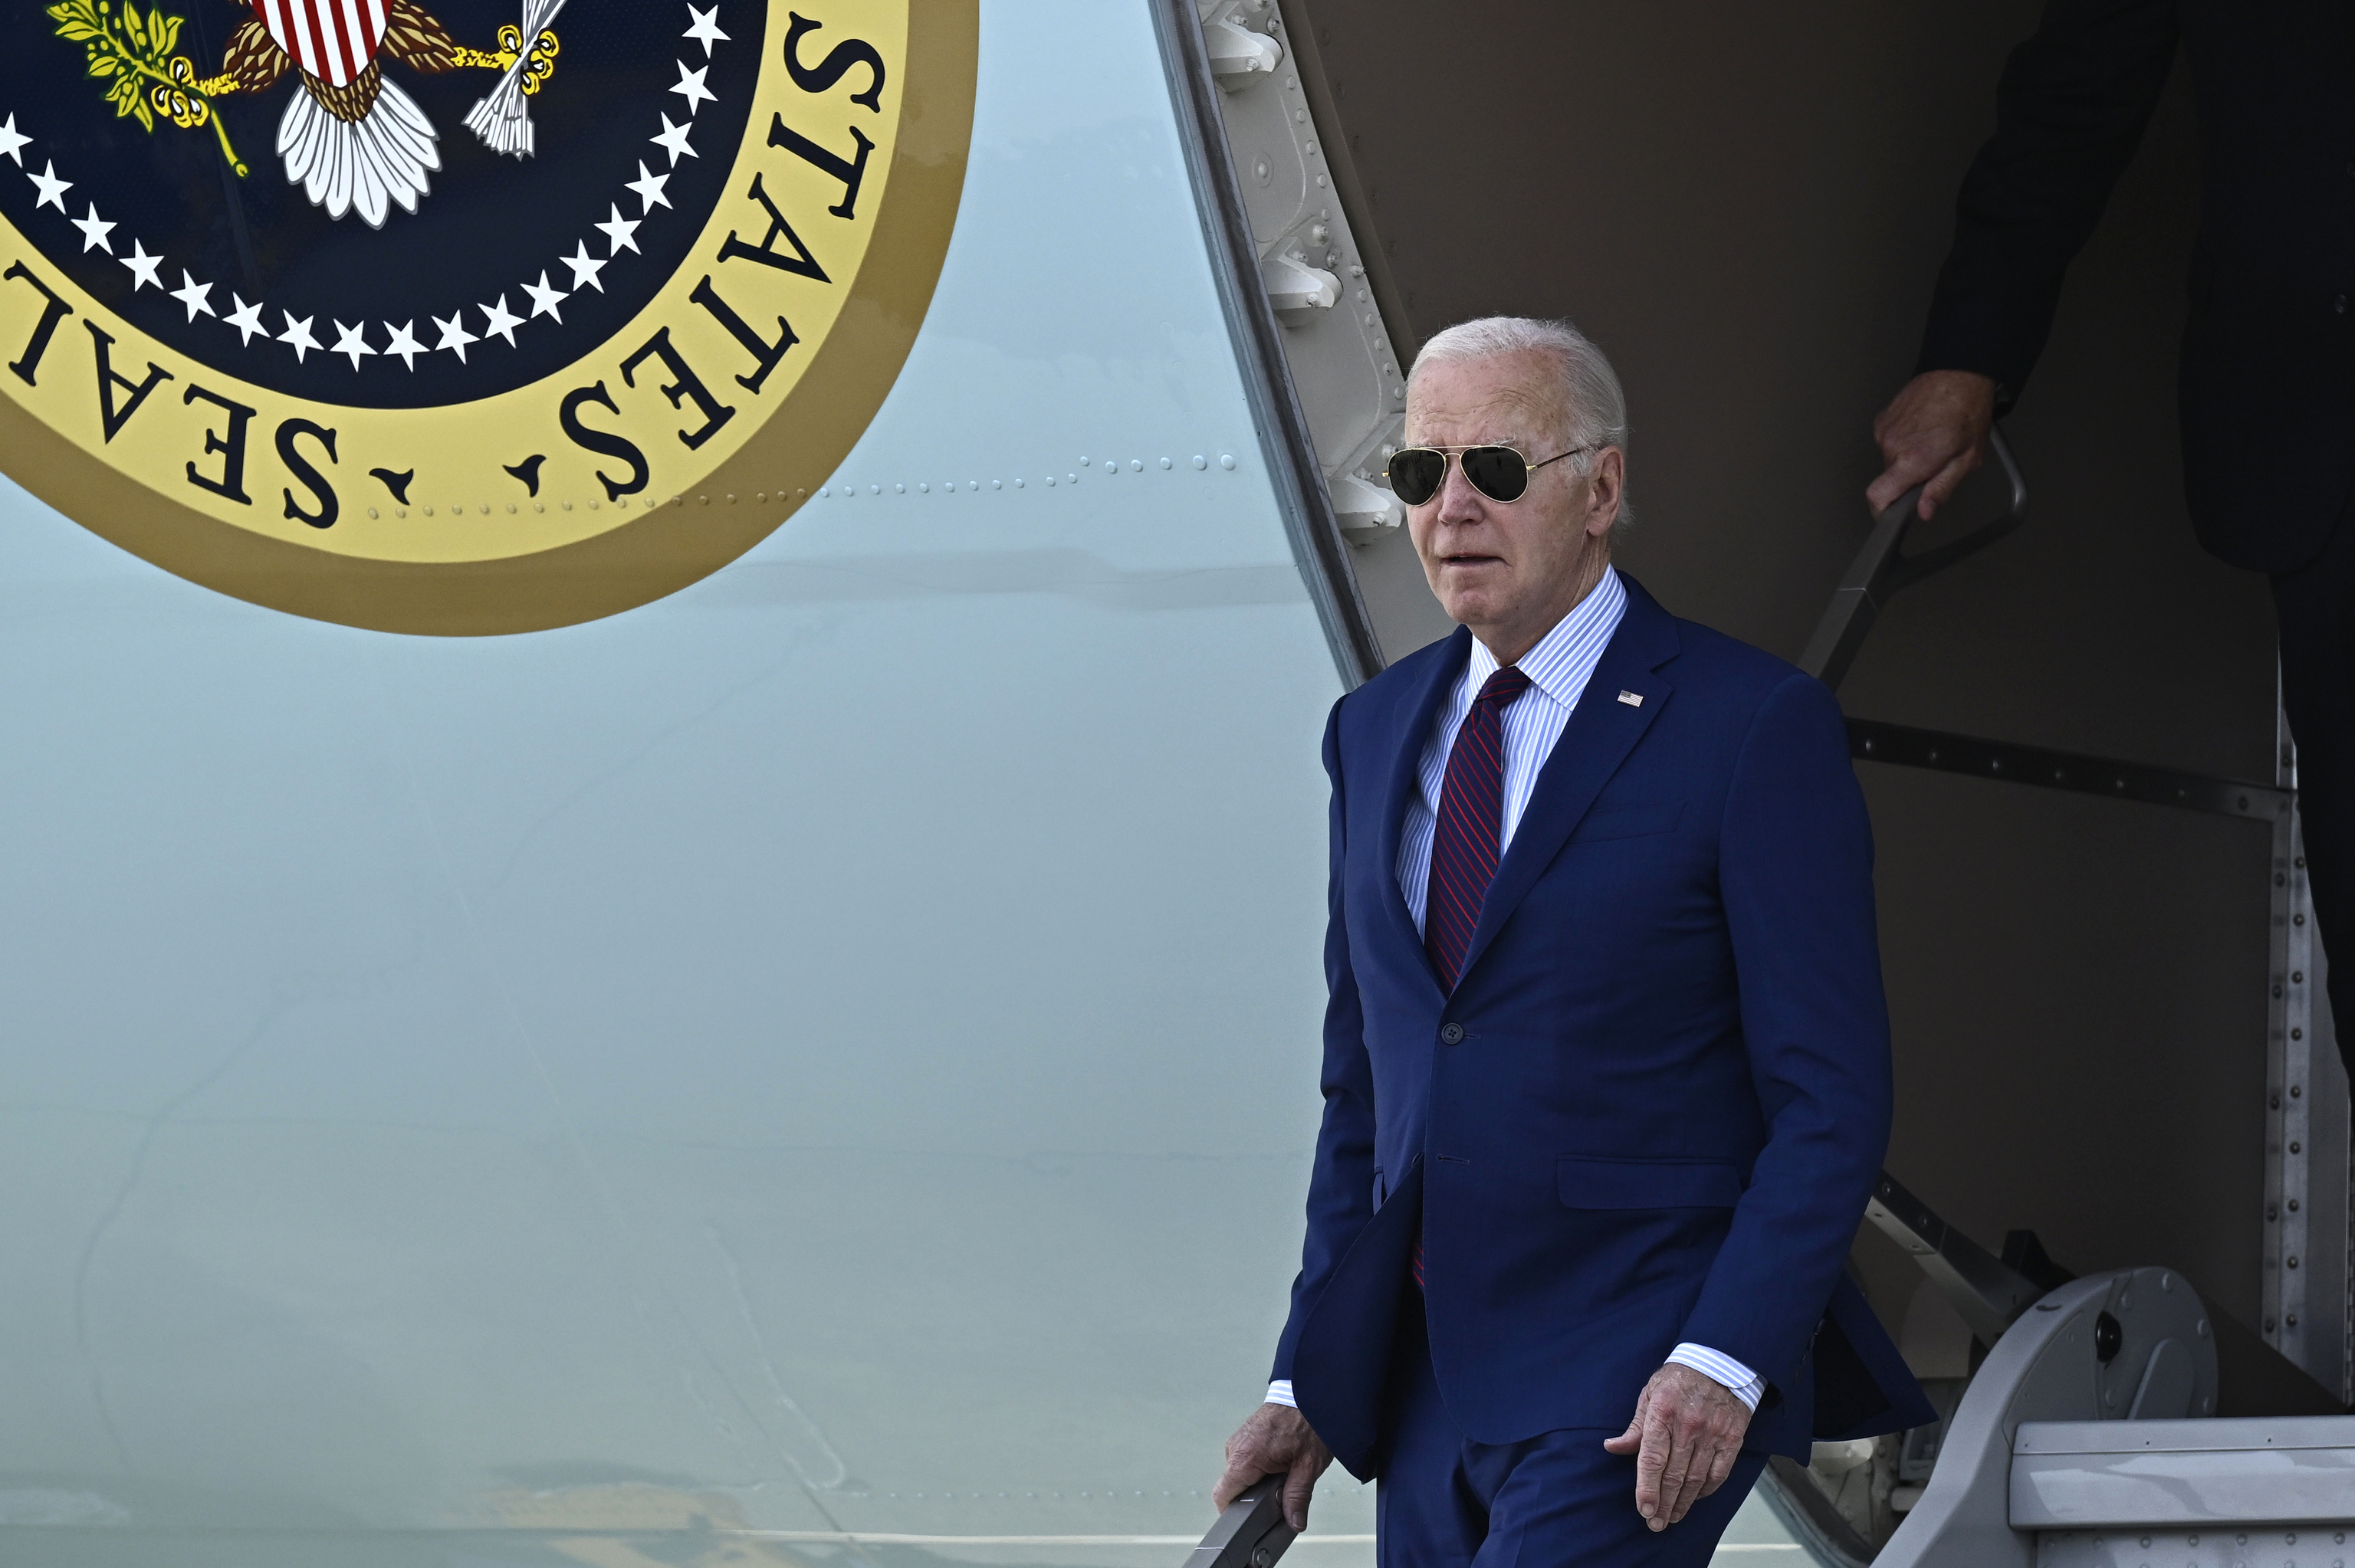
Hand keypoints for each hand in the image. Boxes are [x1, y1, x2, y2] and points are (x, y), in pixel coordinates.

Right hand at [1213, 1401, 1332, 1532]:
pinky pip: (1243, 1460)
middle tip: (1277, 1493)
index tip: (1247, 1520)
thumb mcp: (1308, 1466)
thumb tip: (1294, 1521)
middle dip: (1251, 1496)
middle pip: (1231, 1487)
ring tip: (1281, 1472)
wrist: (1307, 1392)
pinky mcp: (1244, 1435)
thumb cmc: (1307, 1421)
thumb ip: (1298, 1497)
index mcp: (1245, 1457)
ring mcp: (1238, 1439)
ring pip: (1238, 1473)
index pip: (1221, 1495)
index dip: (1231, 1512)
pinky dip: (1257, 1467)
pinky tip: (1277, 1461)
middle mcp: (1236, 1447)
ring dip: (1255, 1480)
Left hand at [1602, 1362, 1752, 1531]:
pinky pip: (1719, 1473)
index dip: (1646, 1489)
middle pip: (1674, 1476)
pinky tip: (1695, 1500)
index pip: (1652, 1460)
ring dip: (1682, 1503)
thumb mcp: (1649, 1394)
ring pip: (1696, 1480)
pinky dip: (1706, 1491)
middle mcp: (1688, 1426)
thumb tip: (1612, 1448)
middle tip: (1655, 1523)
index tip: (1643, 1509)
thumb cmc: (1678, 1378)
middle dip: (1662, 1504)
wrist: (1719, 1361)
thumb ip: (1634, 1427)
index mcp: (1662, 1413)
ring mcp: (1712, 1434)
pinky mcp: (1732, 1439)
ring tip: (1672, 1517)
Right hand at [1866, 369, 1995, 519]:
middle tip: (1934, 464)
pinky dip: (1904, 442)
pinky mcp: (1882, 420)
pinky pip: (1889, 443)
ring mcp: (1885, 431)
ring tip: (1930, 441)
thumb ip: (1942, 488)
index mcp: (1914, 458)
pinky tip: (1922, 429)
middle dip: (1909, 479)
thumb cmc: (1967, 411)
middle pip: (1889, 480)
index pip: (1878, 496)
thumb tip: (1925, 510)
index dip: (1882, 512)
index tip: (1891, 515)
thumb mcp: (1967, 459)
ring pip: (1890, 461)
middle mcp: (1893, 445)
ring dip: (1907, 459)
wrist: (1958, 374)